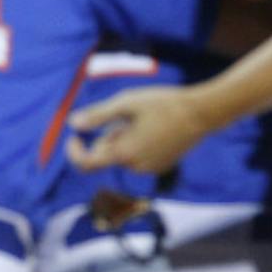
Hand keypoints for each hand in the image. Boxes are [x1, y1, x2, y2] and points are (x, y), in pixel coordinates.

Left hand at [66, 85, 210, 174]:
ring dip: (124, 138)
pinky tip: (155, 126)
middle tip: (126, 113)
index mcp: (123, 153)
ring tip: (144, 117)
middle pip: (107, 154)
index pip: (87, 164)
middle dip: (108, 135)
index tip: (74, 135)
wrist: (200, 113)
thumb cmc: (162, 104)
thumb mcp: (127, 103)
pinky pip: (139, 156)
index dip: (75, 151)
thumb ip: (98, 115)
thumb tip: (72, 124)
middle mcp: (135, 167)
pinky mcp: (161, 165)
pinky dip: (138, 143)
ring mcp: (150, 168)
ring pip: (123, 154)